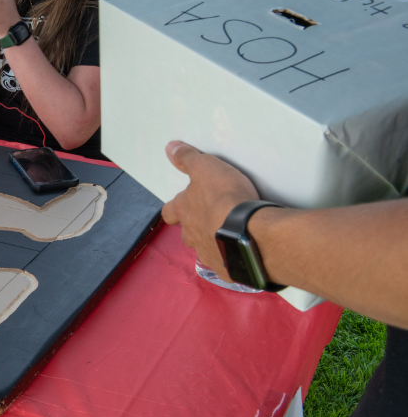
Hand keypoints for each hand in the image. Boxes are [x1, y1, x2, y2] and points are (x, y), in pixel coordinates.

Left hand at [161, 141, 260, 276]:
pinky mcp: (228, 269)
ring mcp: (209, 254)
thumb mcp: (205, 169)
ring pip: (207, 248)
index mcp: (185, 212)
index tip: (177, 208)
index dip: (173, 209)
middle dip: (197, 227)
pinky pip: (227, 264)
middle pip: (188, 232)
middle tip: (212, 220)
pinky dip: (233, 258)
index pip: (170, 211)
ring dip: (215, 242)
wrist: (248, 232)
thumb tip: (169, 147)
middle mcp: (192, 235)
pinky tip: (244, 252)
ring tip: (231, 235)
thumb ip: (188, 159)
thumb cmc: (223, 197)